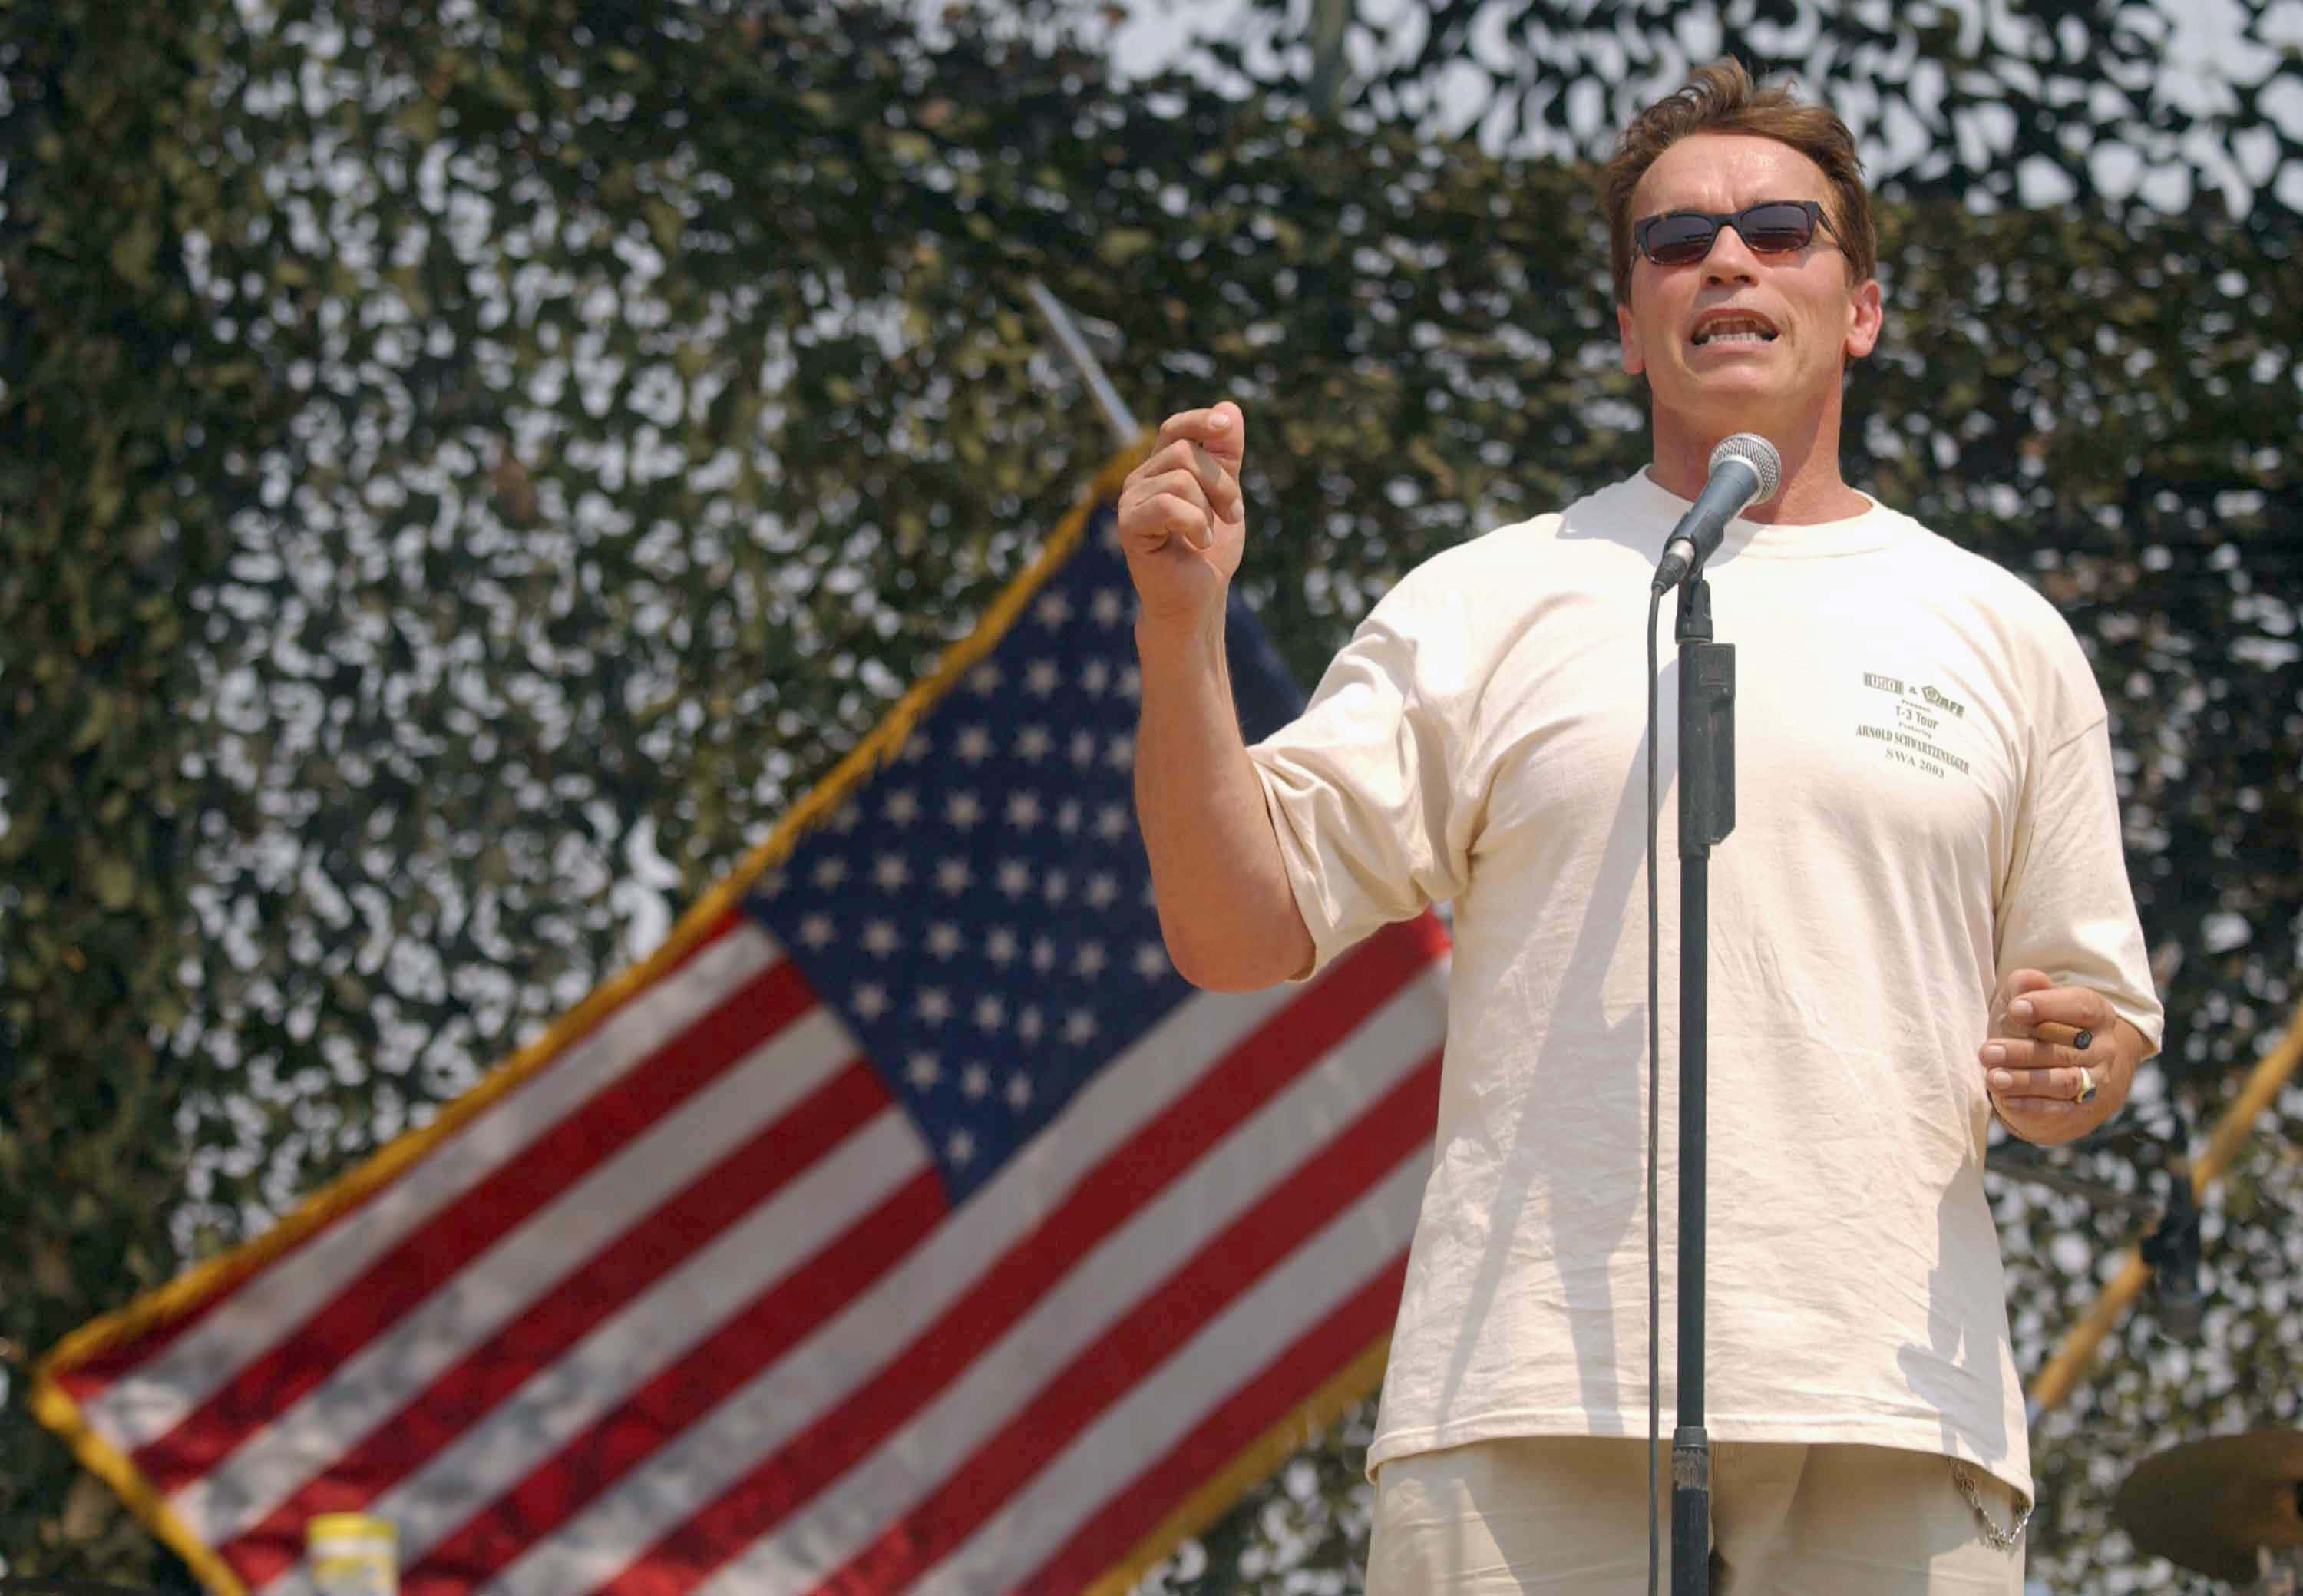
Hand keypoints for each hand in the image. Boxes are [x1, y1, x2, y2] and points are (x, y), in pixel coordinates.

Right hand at [1117, 403, 1246, 630]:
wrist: (1198, 598)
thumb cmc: (1209, 551)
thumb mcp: (1227, 494)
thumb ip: (1227, 454)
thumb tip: (1229, 407)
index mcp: (1161, 468)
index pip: (1174, 428)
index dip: (1199, 420)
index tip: (1225, 429)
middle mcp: (1140, 479)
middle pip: (1186, 452)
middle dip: (1222, 484)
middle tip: (1231, 516)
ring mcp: (1131, 501)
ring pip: (1180, 478)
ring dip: (1208, 510)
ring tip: (1207, 536)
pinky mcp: (1130, 526)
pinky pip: (1168, 505)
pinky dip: (1194, 524)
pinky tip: (1196, 544)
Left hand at [1980, 968, 2122, 1144]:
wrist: (2057, 1065)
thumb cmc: (2036, 1024)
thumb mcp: (2026, 1000)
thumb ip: (2025, 987)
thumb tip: (2030, 979)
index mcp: (2097, 1013)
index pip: (2081, 1007)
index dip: (2049, 1007)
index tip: (2015, 1009)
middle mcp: (2103, 1048)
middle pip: (2066, 1049)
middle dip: (2023, 1052)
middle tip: (1986, 1052)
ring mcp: (2097, 1080)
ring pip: (2064, 1082)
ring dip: (2025, 1081)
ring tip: (1992, 1077)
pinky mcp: (2082, 1108)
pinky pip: (2059, 1110)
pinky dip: (2032, 1106)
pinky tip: (2006, 1100)